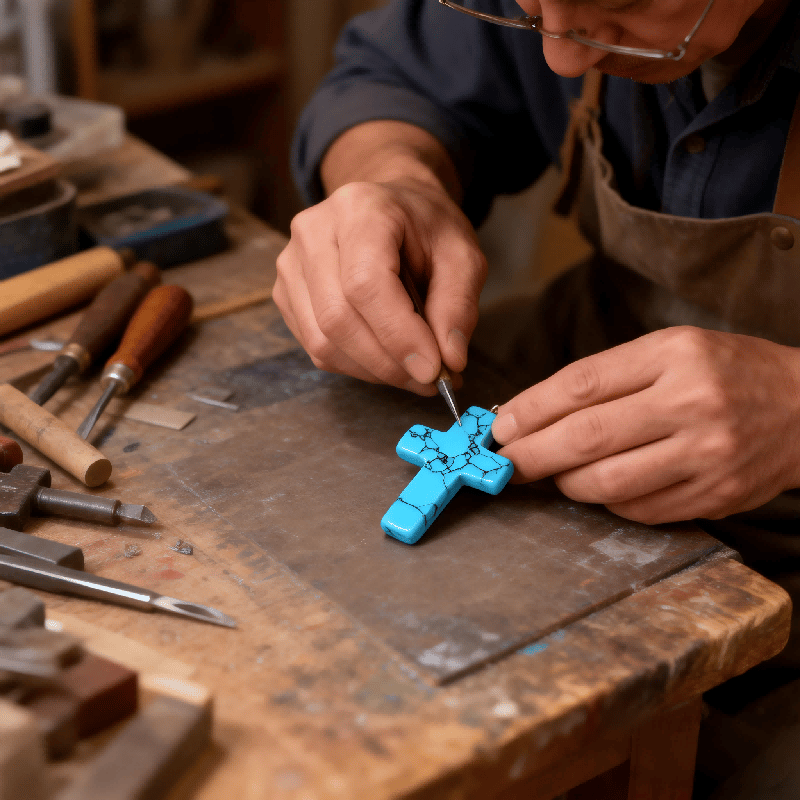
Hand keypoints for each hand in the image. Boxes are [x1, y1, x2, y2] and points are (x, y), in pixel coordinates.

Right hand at [273, 177, 485, 394]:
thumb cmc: (427, 229)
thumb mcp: (463, 256)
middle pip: (337, 318)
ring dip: (373, 370)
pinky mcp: (286, 294)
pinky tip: (387, 358)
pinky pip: (316, 349)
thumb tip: (449, 361)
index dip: (397, 335)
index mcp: (360, 210)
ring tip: (413, 371)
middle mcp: (314, 233)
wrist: (393, 209)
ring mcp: (292, 264)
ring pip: (323, 342)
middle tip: (430, 380)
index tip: (433, 369)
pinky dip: (356, 365)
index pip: (364, 284)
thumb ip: (458, 306)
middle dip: (388, 363)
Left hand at [491, 327, 799, 523]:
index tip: (499, 426)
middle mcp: (692, 404)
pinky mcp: (714, 497)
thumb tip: (531, 413)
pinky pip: (636, 509)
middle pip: (586, 437)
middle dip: (530, 454)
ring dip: (564, 483)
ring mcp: (706, 456)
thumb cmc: (726, 372)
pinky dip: (605, 501)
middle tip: (503, 463)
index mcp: (675, 355)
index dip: (530, 409)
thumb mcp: (671, 351)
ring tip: (551, 473)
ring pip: (606, 483)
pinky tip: (600, 485)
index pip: (582, 385)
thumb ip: (606, 379)